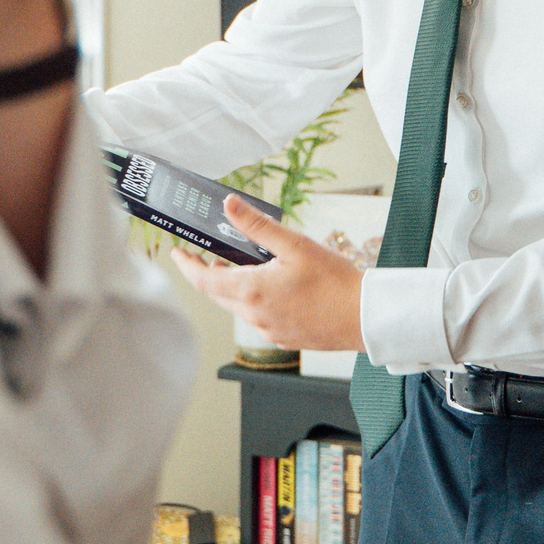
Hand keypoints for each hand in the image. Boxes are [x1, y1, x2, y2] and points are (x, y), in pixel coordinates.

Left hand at [172, 197, 365, 352]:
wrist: (365, 317)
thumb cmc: (335, 281)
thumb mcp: (294, 244)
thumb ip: (257, 225)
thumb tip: (229, 205)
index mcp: (252, 290)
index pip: (204, 279)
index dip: (187, 265)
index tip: (178, 253)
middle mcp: (255, 315)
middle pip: (218, 294)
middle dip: (209, 274)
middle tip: (209, 255)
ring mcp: (268, 330)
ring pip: (238, 307)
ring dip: (234, 288)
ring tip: (244, 267)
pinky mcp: (282, 338)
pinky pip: (258, 319)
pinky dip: (255, 302)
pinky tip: (273, 288)